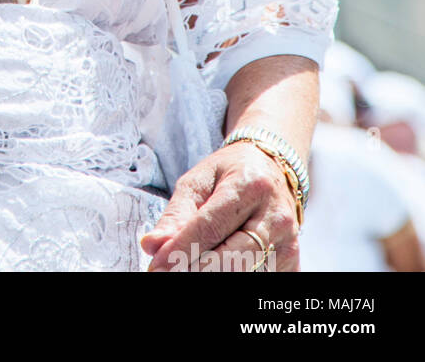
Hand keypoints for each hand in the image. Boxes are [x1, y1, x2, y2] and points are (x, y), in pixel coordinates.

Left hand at [141, 142, 299, 272]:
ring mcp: (288, 243)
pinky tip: (211, 268)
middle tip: (168, 270)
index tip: (158, 263)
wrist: (273, 169)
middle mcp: (275, 217)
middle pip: (233, 257)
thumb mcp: (199, 181)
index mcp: (249, 186)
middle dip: (196, 268)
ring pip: (246, 272)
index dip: (182, 248)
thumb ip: (176, 214)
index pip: (211, 226)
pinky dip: (233, 275)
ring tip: (186, 267)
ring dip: (211, 273)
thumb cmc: (231, 174)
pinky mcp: (293, 262)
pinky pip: (261, 277)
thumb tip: (152, 245)